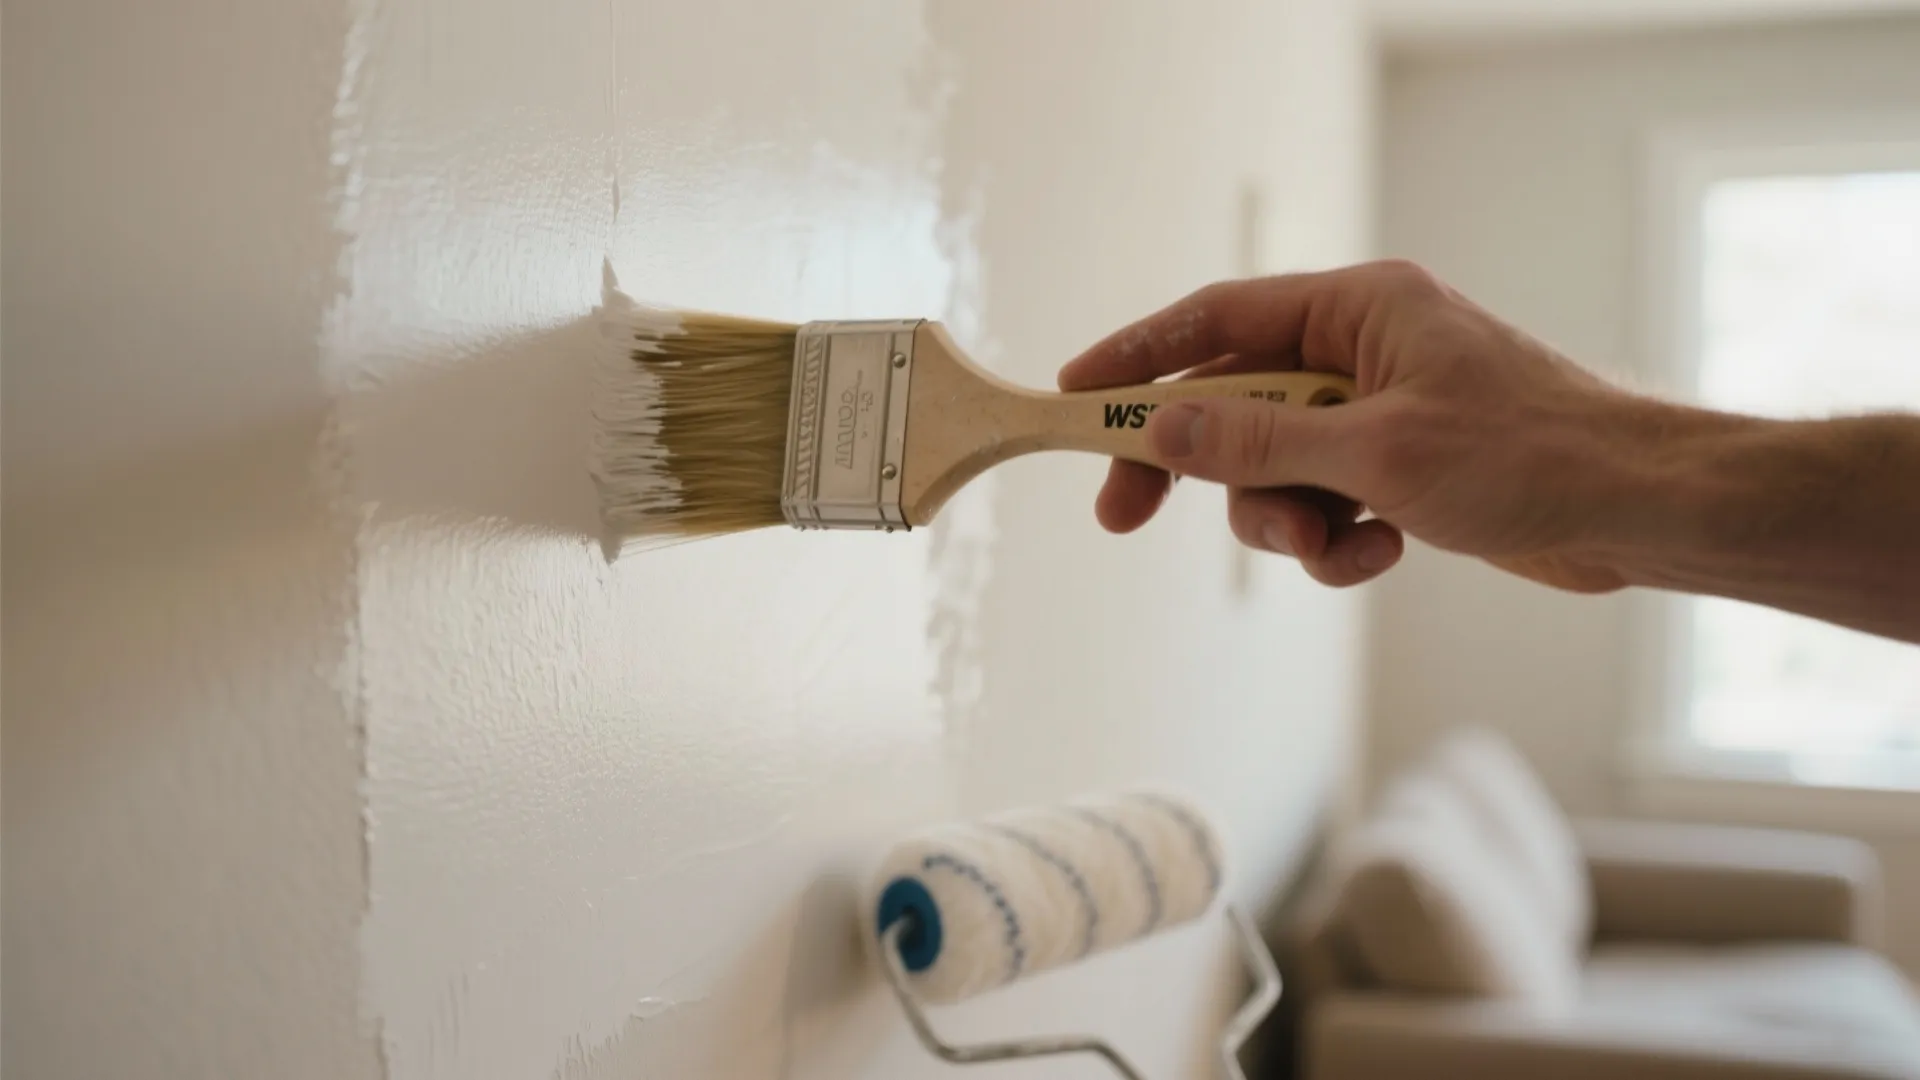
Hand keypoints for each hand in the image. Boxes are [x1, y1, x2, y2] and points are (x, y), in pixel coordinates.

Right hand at [1057, 260, 1655, 591]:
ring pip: (1273, 472)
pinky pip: (1323, 506)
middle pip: (1231, 403)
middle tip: (1122, 516)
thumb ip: (1257, 443)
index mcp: (1358, 307)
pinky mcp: (1398, 471)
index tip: (1074, 391)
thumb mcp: (1374, 452)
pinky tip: (1385, 553)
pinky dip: (1339, 543)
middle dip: (1194, 467)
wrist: (1639, 513)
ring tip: (1338, 545)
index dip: (1138, 354)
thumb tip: (1159, 427)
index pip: (1218, 319)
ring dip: (1288, 523)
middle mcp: (1362, 351)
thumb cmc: (1531, 456)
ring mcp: (1379, 413)